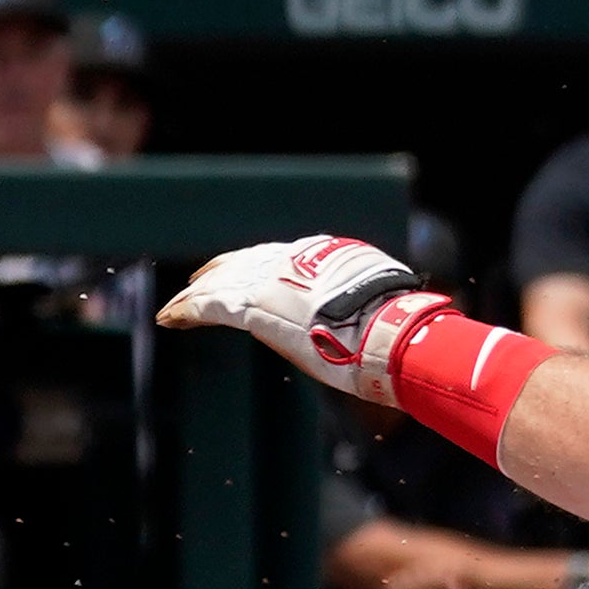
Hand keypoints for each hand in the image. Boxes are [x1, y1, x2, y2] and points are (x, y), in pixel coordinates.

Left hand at [156, 236, 451, 404]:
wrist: (391, 332)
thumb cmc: (405, 331)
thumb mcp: (397, 311)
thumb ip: (388, 314)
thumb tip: (420, 333)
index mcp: (333, 254)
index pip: (288, 257)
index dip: (265, 265)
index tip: (254, 275)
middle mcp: (297, 258)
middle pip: (249, 260)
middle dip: (224, 271)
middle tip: (203, 280)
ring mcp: (271, 280)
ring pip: (224, 282)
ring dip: (199, 295)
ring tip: (179, 305)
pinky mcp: (251, 306)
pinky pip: (207, 306)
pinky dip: (186, 311)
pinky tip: (168, 318)